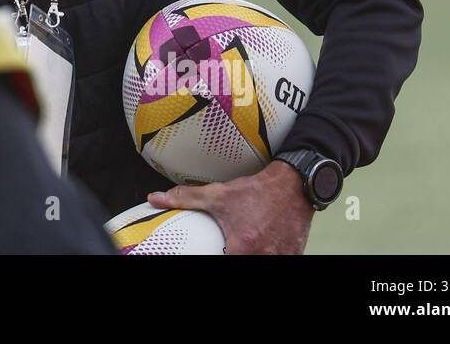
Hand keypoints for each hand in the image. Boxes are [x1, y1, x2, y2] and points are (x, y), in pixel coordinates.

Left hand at [147, 160, 313, 254]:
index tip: (213, 252)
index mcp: (243, 246)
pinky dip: (268, 253)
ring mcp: (281, 257)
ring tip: (246, 246)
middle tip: (230, 247)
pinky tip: (263, 246)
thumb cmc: (256, 192)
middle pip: (243, 263)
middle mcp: (264, 255)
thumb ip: (186, 198)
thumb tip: (156, 198)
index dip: (216, 258)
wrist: (292, 186)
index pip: (224, 263)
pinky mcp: (293, 255)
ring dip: (253, 255)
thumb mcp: (218, 194)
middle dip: (234, 255)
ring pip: (262, 262)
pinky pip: (279, 260)